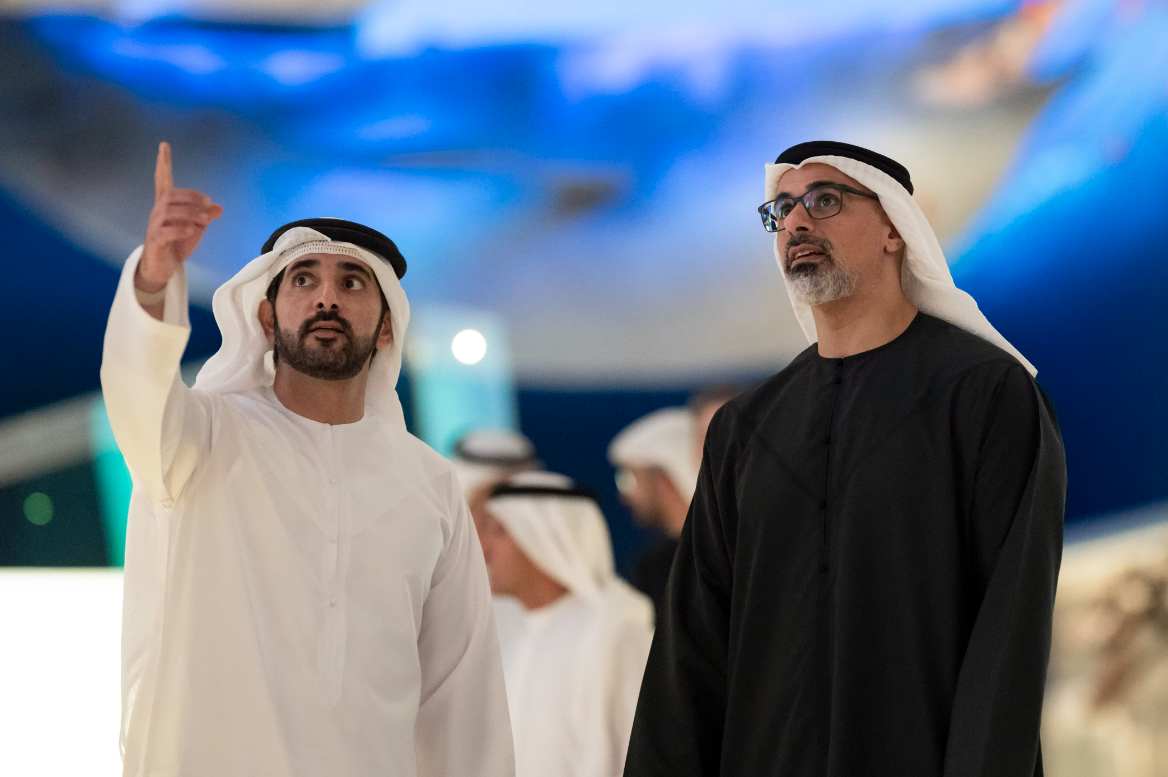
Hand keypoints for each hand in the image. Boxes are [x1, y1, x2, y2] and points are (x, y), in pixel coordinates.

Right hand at [136, 142, 222, 292]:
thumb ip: (205, 217)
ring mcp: (154, 226)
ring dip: (190, 213)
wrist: (163, 267)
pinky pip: (165, 231)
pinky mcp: (155, 241)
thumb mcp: (196, 228)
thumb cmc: (177, 244)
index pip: (162, 179)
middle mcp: (158, 211)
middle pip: (171, 196)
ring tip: (203, 220)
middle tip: (208, 205)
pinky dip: (180, 229)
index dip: (163, 163)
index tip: (164, 145)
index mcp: (166, 205)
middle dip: (192, 198)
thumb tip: (219, 208)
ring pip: (169, 212)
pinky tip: (191, 230)